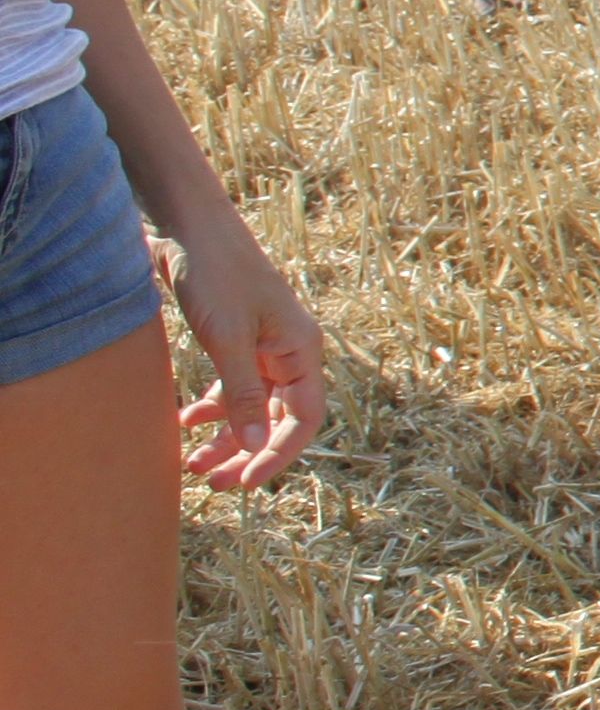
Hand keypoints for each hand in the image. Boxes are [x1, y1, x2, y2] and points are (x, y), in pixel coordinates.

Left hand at [164, 221, 326, 493]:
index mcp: (301, 350)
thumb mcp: (228, 338)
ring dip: (226, 438)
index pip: (304, 419)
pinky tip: (186, 422)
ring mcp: (262, 347)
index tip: (244, 481)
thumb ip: (243, 395)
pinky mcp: (234, 340)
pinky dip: (211, 409)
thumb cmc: (215, 274)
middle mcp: (288, 353)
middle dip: (248, 454)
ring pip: (252, 408)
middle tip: (213, 482)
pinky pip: (232, 388)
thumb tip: (257, 450)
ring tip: (192, 464)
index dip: (278, 455)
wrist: (189, 226)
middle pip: (278, 419)